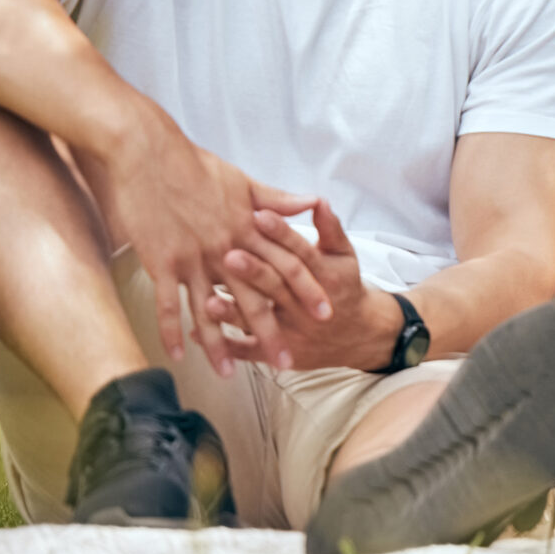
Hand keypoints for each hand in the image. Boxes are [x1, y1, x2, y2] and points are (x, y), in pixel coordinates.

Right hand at [84, 115, 323, 374]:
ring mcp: (192, 257)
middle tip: (287, 361)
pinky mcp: (161, 261)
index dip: (308, 291)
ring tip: (228, 375)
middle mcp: (225, 247)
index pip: (288, 265)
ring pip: (210, 309)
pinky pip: (167, 304)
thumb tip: (311, 203)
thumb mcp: (242, 181)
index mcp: (249, 227)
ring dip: (218, 344)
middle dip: (271, 331)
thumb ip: (276, 200)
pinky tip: (178, 355)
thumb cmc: (194, 165)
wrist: (147, 153)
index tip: (326, 314)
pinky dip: (172, 330)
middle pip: (255, 297)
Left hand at [207, 198, 395, 370]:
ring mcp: (294, 332)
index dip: (281, 235)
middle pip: (279, 287)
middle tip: (229, 254)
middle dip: (254, 272)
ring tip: (209, 301)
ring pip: (261, 321)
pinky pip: (249, 351)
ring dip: (233, 313)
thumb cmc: (344, 286)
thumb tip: (318, 200)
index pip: (301, 253)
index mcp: (326, 277)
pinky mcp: (281, 354)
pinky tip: (196, 334)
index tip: (259, 215)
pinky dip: (223, 345)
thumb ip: (329, 228)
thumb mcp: (343, 255)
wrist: (358, 335)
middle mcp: (309, 307)